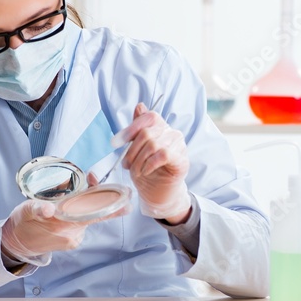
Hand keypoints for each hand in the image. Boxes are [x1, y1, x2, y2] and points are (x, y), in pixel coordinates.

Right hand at [2, 197, 128, 264]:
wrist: (15, 243)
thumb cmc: (22, 223)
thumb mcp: (27, 210)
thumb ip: (40, 208)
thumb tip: (48, 209)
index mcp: (64, 226)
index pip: (93, 215)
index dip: (111, 208)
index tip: (126, 202)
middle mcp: (72, 234)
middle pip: (92, 212)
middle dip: (97, 196)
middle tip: (98, 181)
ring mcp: (72, 238)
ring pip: (86, 216)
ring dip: (85, 204)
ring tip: (78, 188)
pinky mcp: (71, 240)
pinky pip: (80, 222)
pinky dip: (79, 212)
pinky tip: (69, 205)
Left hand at [111, 102, 190, 222]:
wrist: (159, 194)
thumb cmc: (147, 172)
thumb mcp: (137, 150)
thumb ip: (138, 130)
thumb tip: (139, 106)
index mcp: (161, 128)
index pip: (149, 116)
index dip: (132, 127)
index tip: (118, 142)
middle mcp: (172, 133)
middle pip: (147, 132)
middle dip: (131, 150)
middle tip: (126, 164)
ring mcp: (179, 146)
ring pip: (153, 144)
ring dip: (139, 160)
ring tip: (135, 171)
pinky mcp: (182, 160)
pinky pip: (163, 155)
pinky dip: (150, 164)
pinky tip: (145, 172)